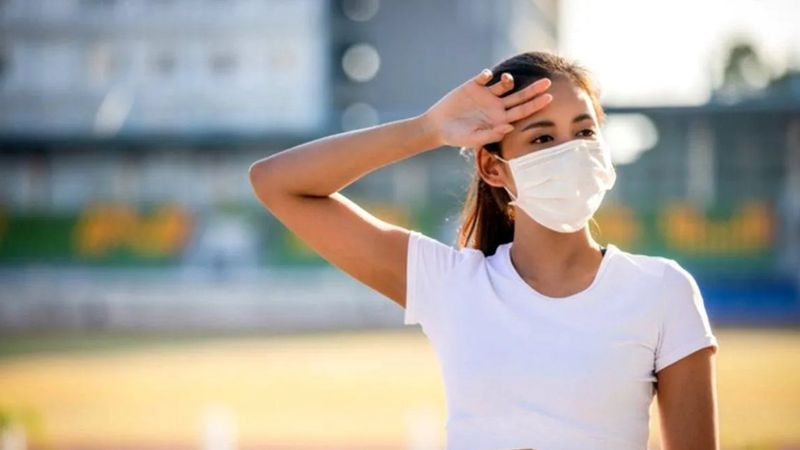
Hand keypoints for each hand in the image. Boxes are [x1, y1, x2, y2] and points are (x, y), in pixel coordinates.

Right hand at [421, 68, 552, 149]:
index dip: (536, 105)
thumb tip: (509, 127)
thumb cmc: (457, 136)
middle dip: (534, 89)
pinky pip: (484, 76)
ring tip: (506, 80)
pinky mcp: (473, 86)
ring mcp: (486, 95)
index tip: (549, 98)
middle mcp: (496, 106)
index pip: (522, 111)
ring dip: (508, 80)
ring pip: (505, 84)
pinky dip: (487, 75)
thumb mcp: (473, 138)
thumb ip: (491, 134)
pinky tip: (485, 77)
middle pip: (520, 96)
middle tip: (548, 82)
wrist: (438, 126)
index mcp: (500, 119)